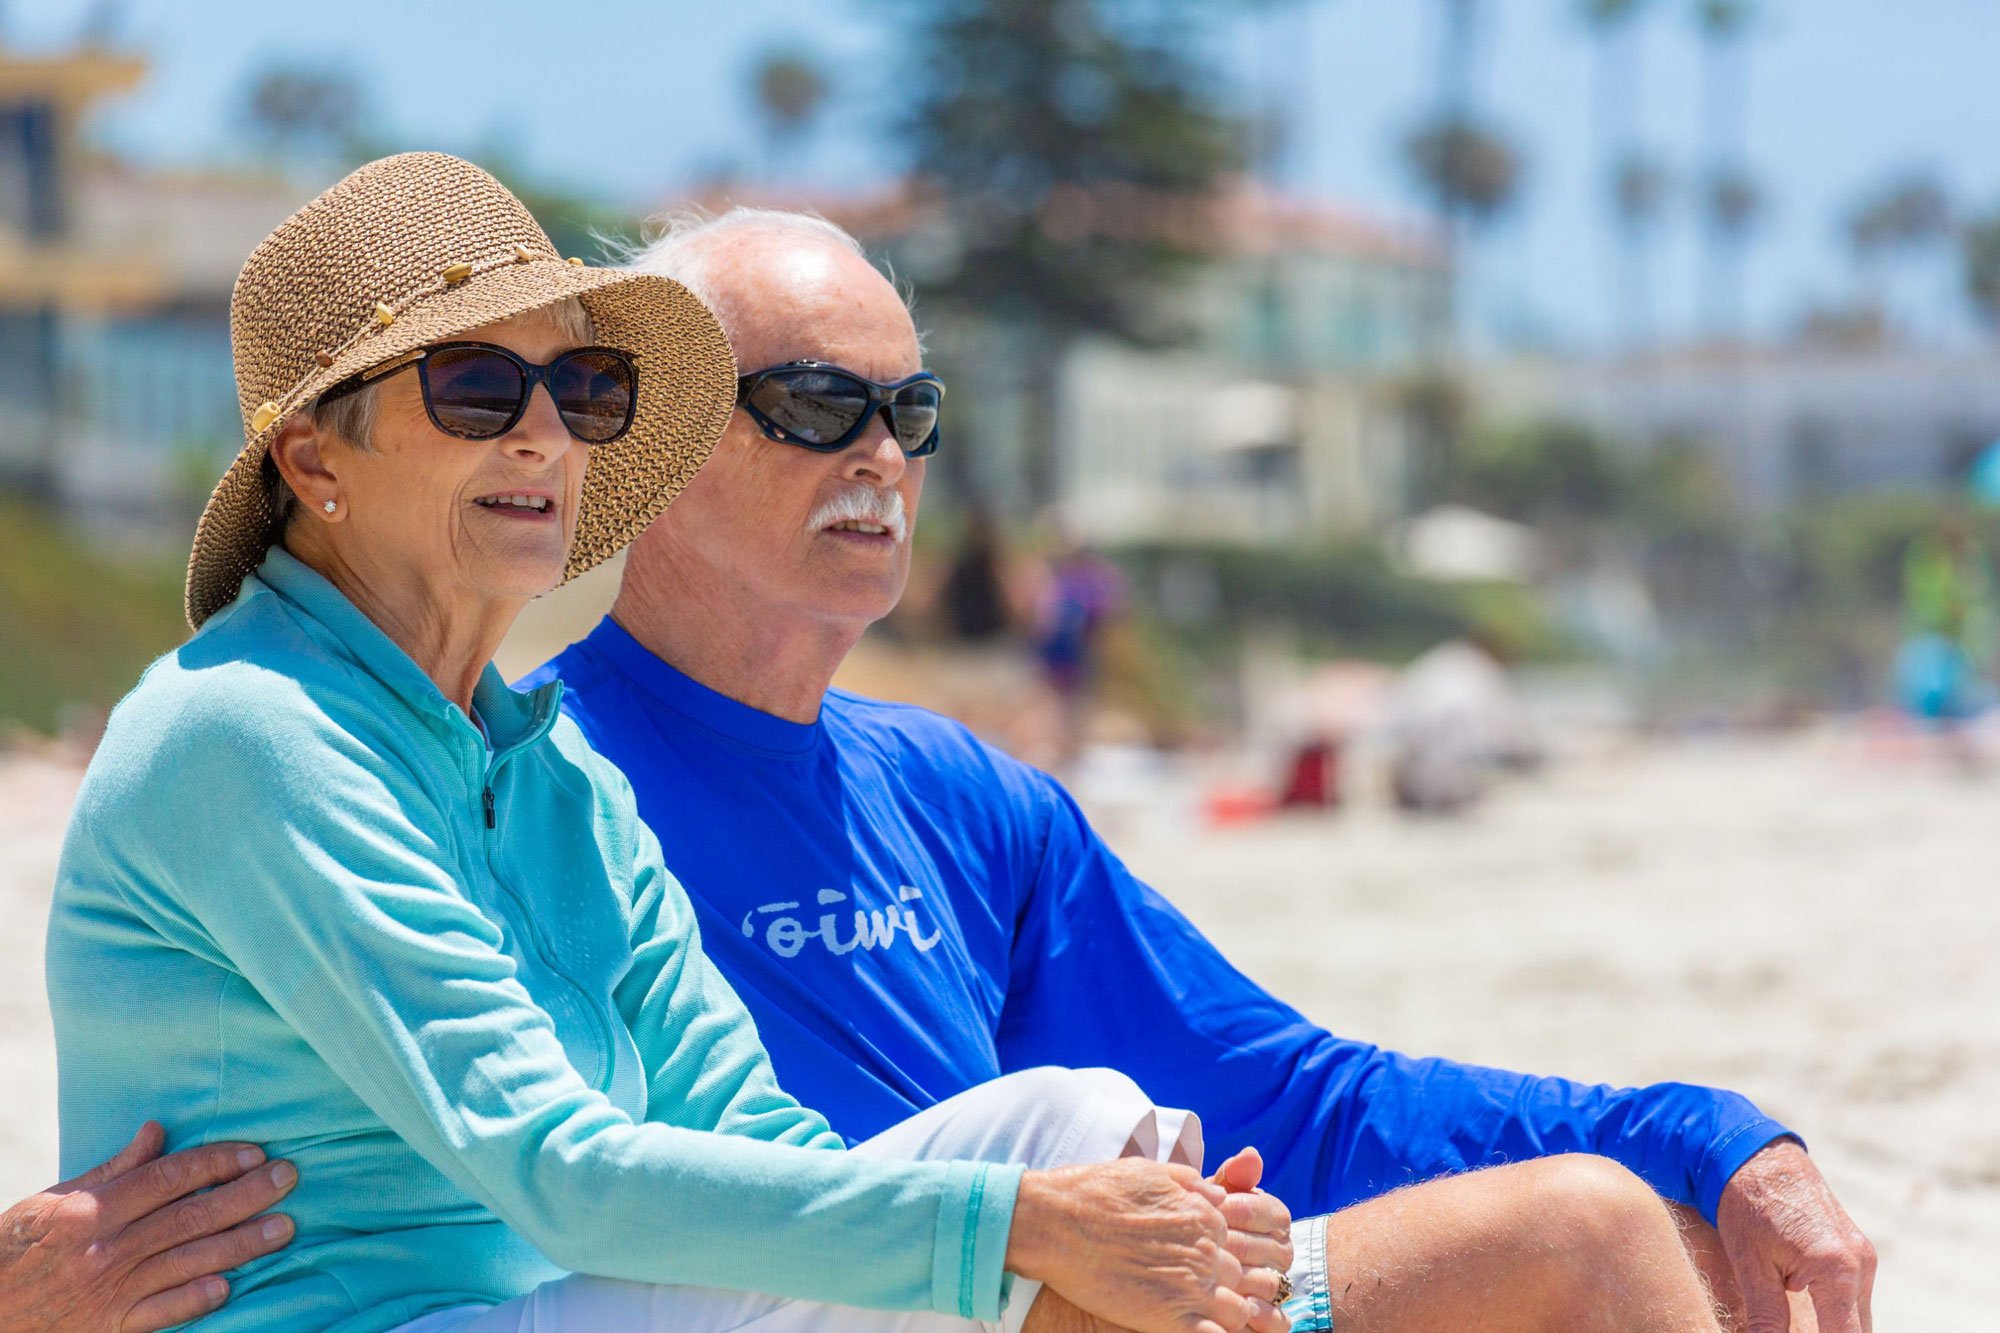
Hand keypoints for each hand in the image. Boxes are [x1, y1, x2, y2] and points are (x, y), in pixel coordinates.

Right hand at [0, 1122, 297, 1332]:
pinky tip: (228, 1287)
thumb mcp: (52, 1202)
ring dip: (240, 1245)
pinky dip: (194, 1300)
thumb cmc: (17, 1250)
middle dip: (245, 1194)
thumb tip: (157, 1130)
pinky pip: (160, 1313)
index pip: (167, 1177)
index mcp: (91, 1210)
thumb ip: (111, 1169)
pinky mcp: (110, 1328)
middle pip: (189, 1215)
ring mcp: (109, 1291)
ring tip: (284, 1228)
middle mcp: (104, 1249)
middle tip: (289, 1177)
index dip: (215, 1162)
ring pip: (187, 1262)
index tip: (255, 1152)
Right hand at [1010, 1158, 1250, 1332]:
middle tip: (1197, 1290)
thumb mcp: (1149, 1171)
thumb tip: (1218, 1194)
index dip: (1217, 1253)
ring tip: (1199, 1314)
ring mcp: (1190, 1285)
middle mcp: (1206, 1250)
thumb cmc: (1095, 1192)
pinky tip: (1195, 1329)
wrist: (1057, 1222)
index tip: (1197, 1260)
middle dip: (1226, 1285)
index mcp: (1205, 1216)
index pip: (1234, 1242)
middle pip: (1239, 1276)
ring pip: (1237, 1311)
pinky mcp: (1168, 1317)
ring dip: (1227, 1314)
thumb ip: (1190, 1183)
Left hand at [1211, 1148, 1291, 1332]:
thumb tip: (1251, 1154)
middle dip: (1232, 1247)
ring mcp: (1279, 1285)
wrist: (1190, 1267)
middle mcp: (1282, 1252)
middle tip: (1205, 1250)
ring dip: (1246, 1282)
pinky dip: (1265, 1317)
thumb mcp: (1212, 1200)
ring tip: (1220, 1280)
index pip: (1262, 1209)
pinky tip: (1244, 1309)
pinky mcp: (1273, 1320)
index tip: (1207, 1212)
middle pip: (1263, 1248)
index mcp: (1274, 1217)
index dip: (1233, 1210)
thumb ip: (1231, 1179)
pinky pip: (1279, 1322)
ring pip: (1271, 1283)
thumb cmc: (1203, 1225)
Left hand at [1716, 1139, 1874, 1332]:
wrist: (1757, 1156)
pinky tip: (1806, 1314)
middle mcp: (1860, 1264)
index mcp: (1837, 1269)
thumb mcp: (1750, 1265)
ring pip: (1858, 1318)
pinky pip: (1854, 1298)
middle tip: (1787, 1327)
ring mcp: (1863, 1257)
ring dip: (1834, 1328)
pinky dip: (1836, 1313)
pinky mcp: (1857, 1251)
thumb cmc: (1748, 1206)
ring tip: (1795, 1322)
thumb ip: (1766, 1316)